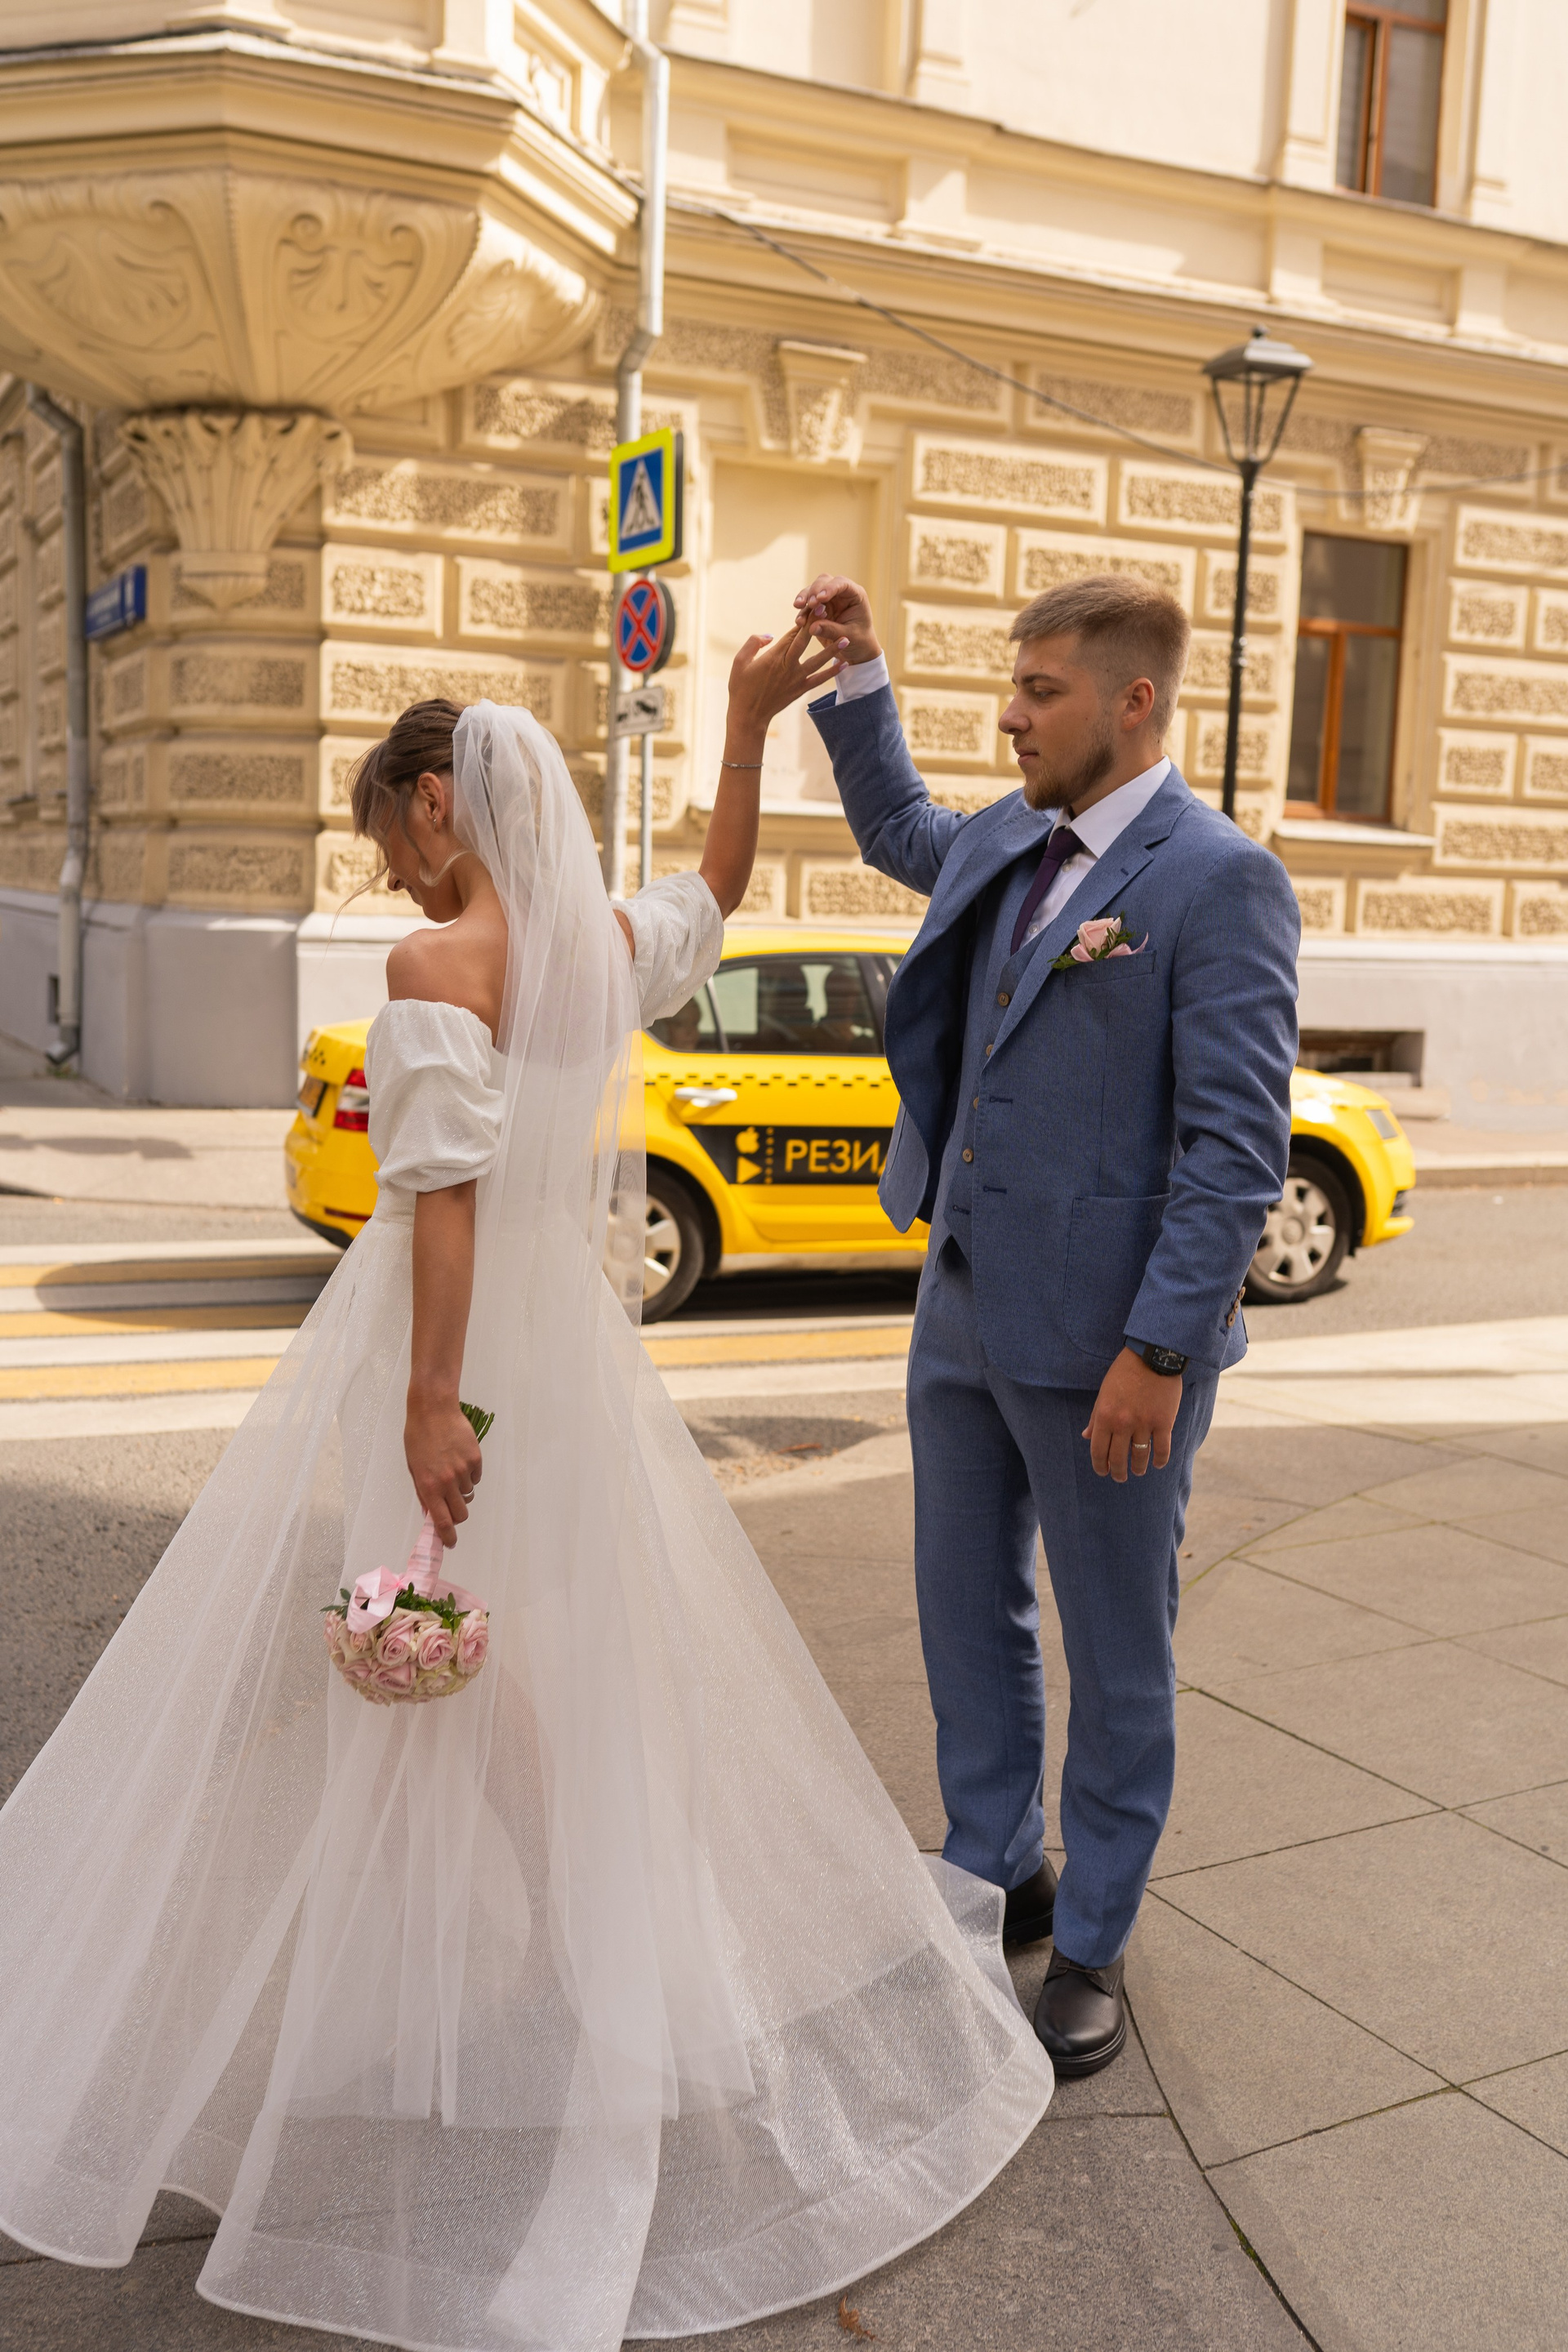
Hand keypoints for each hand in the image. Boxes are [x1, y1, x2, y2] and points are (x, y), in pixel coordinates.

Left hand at [405, 1392, 482, 1546]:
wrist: (433, 1410)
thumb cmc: (418, 1438)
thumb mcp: (414, 1468)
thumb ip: (423, 1492)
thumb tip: (431, 1512)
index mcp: (428, 1486)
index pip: (442, 1521)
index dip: (447, 1536)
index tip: (450, 1543)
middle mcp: (447, 1481)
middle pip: (461, 1513)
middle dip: (457, 1514)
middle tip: (452, 1504)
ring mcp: (463, 1470)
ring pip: (468, 1494)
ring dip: (462, 1490)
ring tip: (452, 1470)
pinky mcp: (475, 1459)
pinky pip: (476, 1477)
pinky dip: (470, 1474)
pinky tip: (460, 1459)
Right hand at [723, 618, 846, 753]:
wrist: (748, 716)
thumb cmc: (741, 687)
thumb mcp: (740, 661)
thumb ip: (754, 643)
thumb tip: (770, 634)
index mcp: (774, 657)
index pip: (792, 633)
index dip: (804, 619)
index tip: (813, 606)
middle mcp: (788, 666)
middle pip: (806, 642)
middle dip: (818, 625)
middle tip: (830, 611)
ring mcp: (796, 679)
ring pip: (817, 661)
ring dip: (832, 650)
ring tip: (846, 639)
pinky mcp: (800, 690)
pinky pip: (819, 680)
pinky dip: (831, 673)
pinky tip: (843, 665)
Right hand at [793, 573, 882, 664]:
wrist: (856, 650)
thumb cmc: (859, 641)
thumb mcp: (849, 637)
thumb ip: (831, 630)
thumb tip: (812, 627)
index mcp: (855, 595)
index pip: (841, 584)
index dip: (830, 588)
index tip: (821, 598)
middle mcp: (840, 593)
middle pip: (823, 581)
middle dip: (814, 591)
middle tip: (810, 604)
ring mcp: (828, 600)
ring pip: (811, 591)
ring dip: (804, 598)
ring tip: (798, 608)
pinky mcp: (818, 609)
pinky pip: (806, 607)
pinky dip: (802, 613)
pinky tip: (799, 622)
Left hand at [1082, 1347, 1182, 1481]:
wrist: (1152, 1356)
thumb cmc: (1124, 1373)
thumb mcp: (1104, 1393)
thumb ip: (1095, 1417)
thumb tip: (1086, 1436)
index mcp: (1104, 1416)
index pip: (1097, 1450)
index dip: (1099, 1465)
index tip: (1102, 1472)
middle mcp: (1122, 1423)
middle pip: (1117, 1458)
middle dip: (1117, 1472)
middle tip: (1120, 1477)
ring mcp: (1143, 1424)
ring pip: (1139, 1457)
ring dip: (1138, 1468)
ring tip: (1138, 1471)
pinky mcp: (1164, 1422)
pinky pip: (1162, 1449)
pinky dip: (1159, 1461)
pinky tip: (1157, 1464)